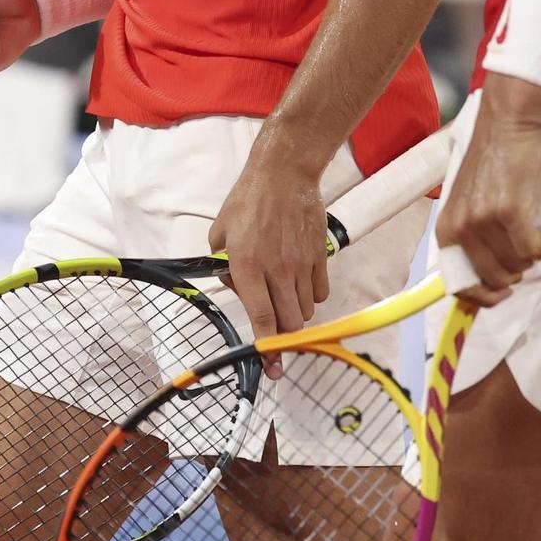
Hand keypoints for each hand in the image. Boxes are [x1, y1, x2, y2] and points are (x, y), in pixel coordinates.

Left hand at [208, 142, 330, 376]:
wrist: (284, 172)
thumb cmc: (249, 199)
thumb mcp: (220, 232)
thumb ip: (222, 264)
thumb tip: (233, 284)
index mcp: (247, 266)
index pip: (262, 319)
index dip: (267, 350)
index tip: (271, 368)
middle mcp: (277, 270)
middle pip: (289, 323)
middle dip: (283, 335)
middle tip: (276, 331)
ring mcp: (301, 263)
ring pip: (306, 311)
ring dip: (295, 313)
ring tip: (284, 297)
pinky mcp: (319, 255)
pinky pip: (321, 292)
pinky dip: (312, 296)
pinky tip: (300, 283)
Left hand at [435, 73, 540, 307]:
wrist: (511, 121)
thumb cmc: (496, 156)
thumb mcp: (472, 199)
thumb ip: (476, 232)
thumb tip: (495, 270)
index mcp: (448, 227)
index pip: (459, 282)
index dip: (483, 296)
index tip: (502, 293)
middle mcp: (462, 228)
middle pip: (493, 279)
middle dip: (514, 271)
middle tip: (525, 247)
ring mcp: (485, 221)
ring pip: (516, 267)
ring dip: (530, 256)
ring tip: (534, 229)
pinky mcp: (511, 213)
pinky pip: (532, 252)